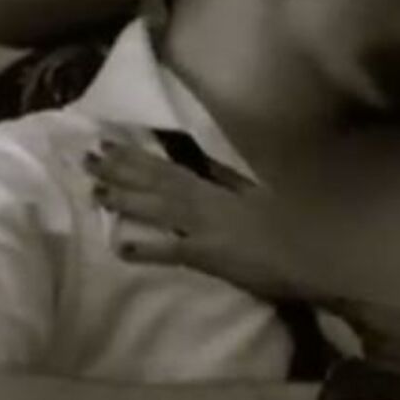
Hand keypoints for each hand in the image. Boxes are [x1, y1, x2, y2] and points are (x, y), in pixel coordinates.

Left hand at [84, 140, 298, 298]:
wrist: (312, 255)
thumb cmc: (292, 226)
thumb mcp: (259, 194)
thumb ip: (230, 179)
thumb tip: (204, 161)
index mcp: (217, 187)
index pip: (170, 167)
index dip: (136, 156)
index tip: (108, 144)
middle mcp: (207, 201)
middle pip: (158, 182)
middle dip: (122, 169)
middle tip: (87, 157)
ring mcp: (207, 227)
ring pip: (160, 208)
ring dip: (126, 198)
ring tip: (95, 189)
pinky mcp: (210, 256)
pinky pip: (174, 251)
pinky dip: (149, 249)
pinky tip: (121, 248)